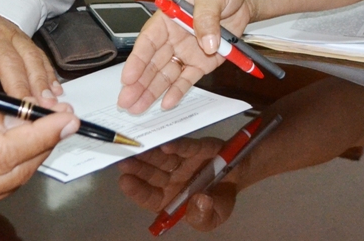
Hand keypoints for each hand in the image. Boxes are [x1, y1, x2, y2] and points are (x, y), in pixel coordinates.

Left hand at [0, 7, 62, 100]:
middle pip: (8, 62)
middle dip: (21, 88)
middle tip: (30, 113)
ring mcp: (11, 37)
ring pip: (29, 59)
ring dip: (40, 82)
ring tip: (48, 105)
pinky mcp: (26, 40)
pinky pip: (41, 57)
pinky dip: (49, 75)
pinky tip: (57, 93)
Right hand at [0, 89, 77, 217]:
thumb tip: (21, 117)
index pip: (9, 150)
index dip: (43, 134)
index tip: (66, 118)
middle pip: (15, 172)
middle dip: (44, 145)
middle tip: (61, 119)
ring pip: (8, 185)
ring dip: (30, 158)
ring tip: (42, 129)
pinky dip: (9, 170)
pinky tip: (15, 148)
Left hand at [117, 137, 237, 231]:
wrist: (239, 176)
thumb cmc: (219, 200)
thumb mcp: (212, 217)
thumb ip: (203, 217)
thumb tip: (199, 202)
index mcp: (170, 198)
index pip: (150, 195)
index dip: (137, 190)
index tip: (125, 182)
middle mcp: (172, 178)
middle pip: (152, 174)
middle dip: (138, 169)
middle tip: (124, 163)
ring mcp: (183, 162)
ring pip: (164, 158)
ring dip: (151, 155)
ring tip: (138, 151)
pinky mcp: (198, 148)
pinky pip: (187, 147)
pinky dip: (177, 146)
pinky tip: (165, 145)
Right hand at [118, 0, 256, 112]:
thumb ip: (207, 17)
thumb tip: (207, 42)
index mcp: (168, 16)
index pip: (148, 40)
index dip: (137, 60)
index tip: (128, 77)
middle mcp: (173, 37)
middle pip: (152, 62)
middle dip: (138, 83)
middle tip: (126, 101)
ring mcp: (187, 51)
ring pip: (166, 74)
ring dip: (152, 91)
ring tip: (138, 108)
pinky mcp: (202, 61)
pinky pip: (187, 78)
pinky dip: (178, 91)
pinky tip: (167, 103)